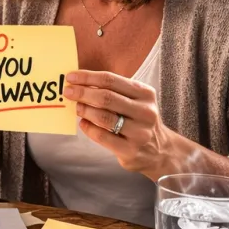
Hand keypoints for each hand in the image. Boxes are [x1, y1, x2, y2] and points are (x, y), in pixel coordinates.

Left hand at [64, 70, 180, 178]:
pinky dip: (88, 128)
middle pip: (106, 98)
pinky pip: (102, 136)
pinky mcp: (130, 150)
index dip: (88, 77)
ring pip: (103, 117)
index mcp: (145, 94)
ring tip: (76, 107)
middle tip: (67, 92)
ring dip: (84, 110)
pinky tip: (83, 123)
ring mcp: (139, 132)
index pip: (111, 80)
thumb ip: (114, 91)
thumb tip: (81, 83)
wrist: (160, 151)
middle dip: (82, 93)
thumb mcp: (136, 101)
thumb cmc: (139, 120)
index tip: (71, 77)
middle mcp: (145, 112)